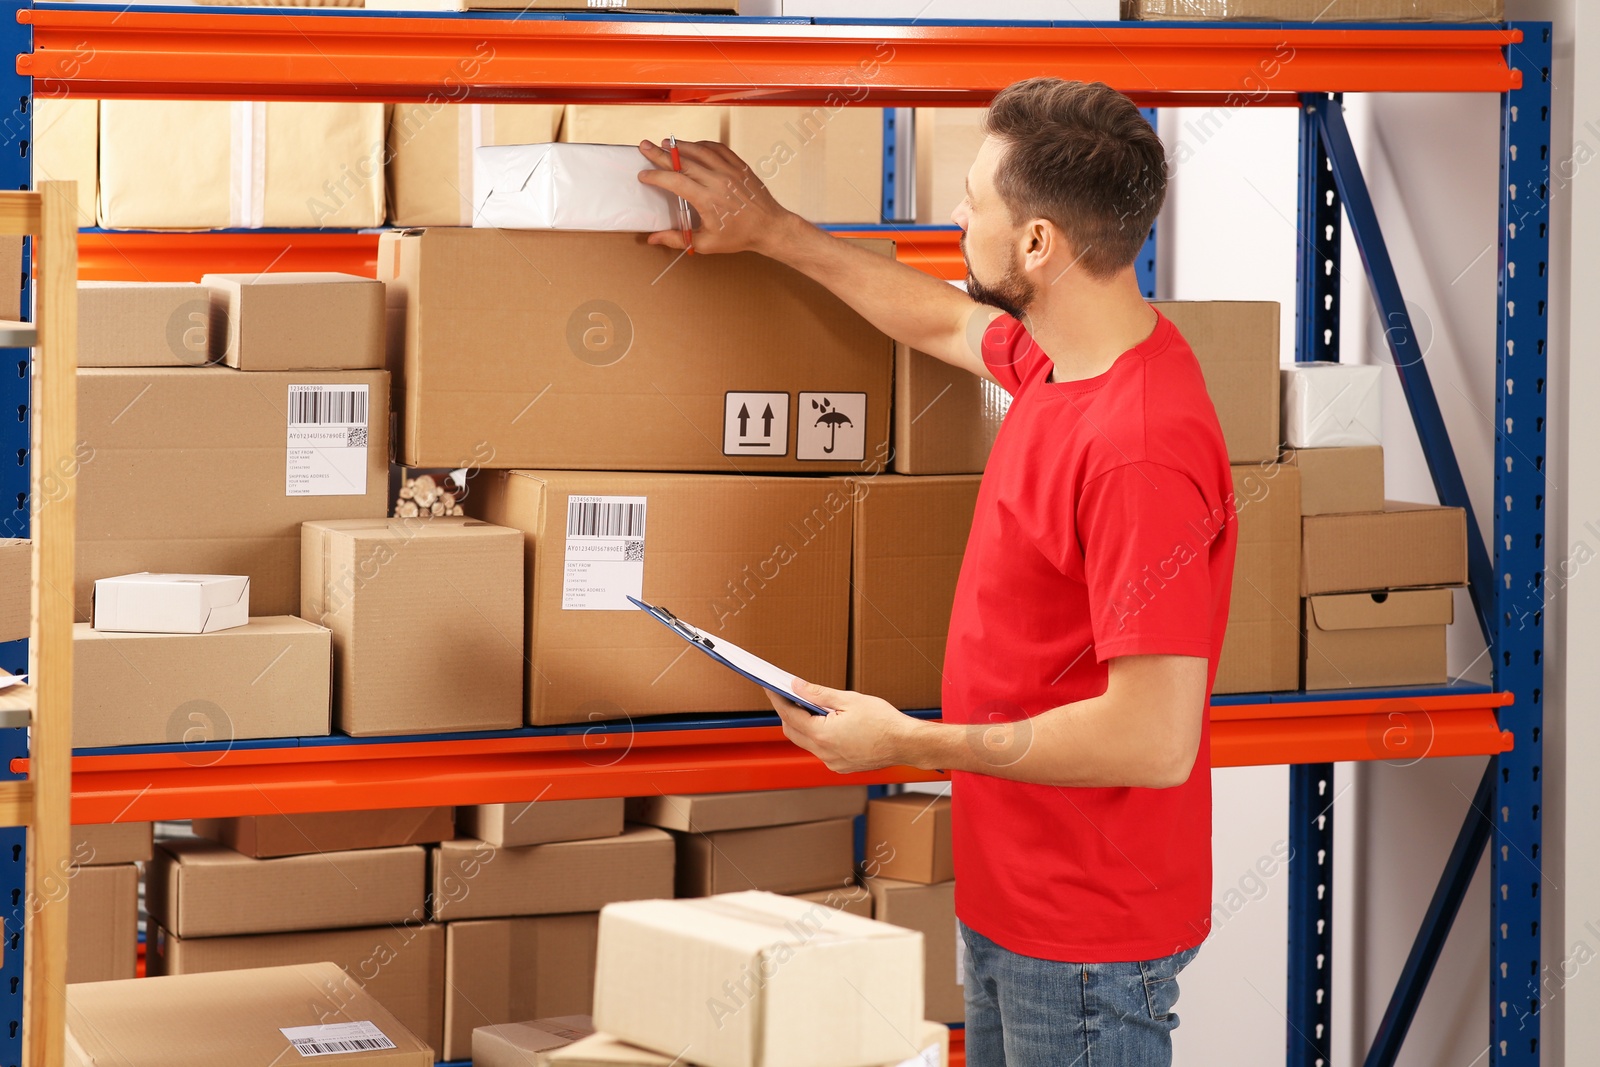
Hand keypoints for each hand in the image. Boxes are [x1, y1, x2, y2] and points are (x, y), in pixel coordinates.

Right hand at [637, 139, 796, 255]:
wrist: (769, 227)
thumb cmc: (739, 236)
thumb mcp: (706, 243)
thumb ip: (678, 238)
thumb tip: (653, 239)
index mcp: (708, 200)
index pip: (674, 182)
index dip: (656, 176)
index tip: (644, 175)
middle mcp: (718, 181)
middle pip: (683, 162)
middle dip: (660, 153)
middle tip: (645, 146)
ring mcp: (730, 170)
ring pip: (699, 150)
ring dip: (680, 145)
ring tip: (665, 143)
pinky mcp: (739, 165)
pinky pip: (717, 148)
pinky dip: (702, 144)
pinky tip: (692, 146)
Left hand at [768, 679, 916, 773]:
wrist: (906, 744)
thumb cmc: (884, 721)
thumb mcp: (849, 700)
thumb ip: (818, 693)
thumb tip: (796, 686)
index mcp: (822, 735)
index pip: (789, 715)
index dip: (777, 699)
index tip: (770, 687)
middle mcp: (824, 753)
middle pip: (792, 732)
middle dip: (787, 712)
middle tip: (788, 694)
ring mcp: (833, 762)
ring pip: (807, 742)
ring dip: (804, 725)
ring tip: (810, 706)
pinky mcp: (842, 766)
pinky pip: (822, 750)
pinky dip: (819, 736)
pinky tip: (828, 723)